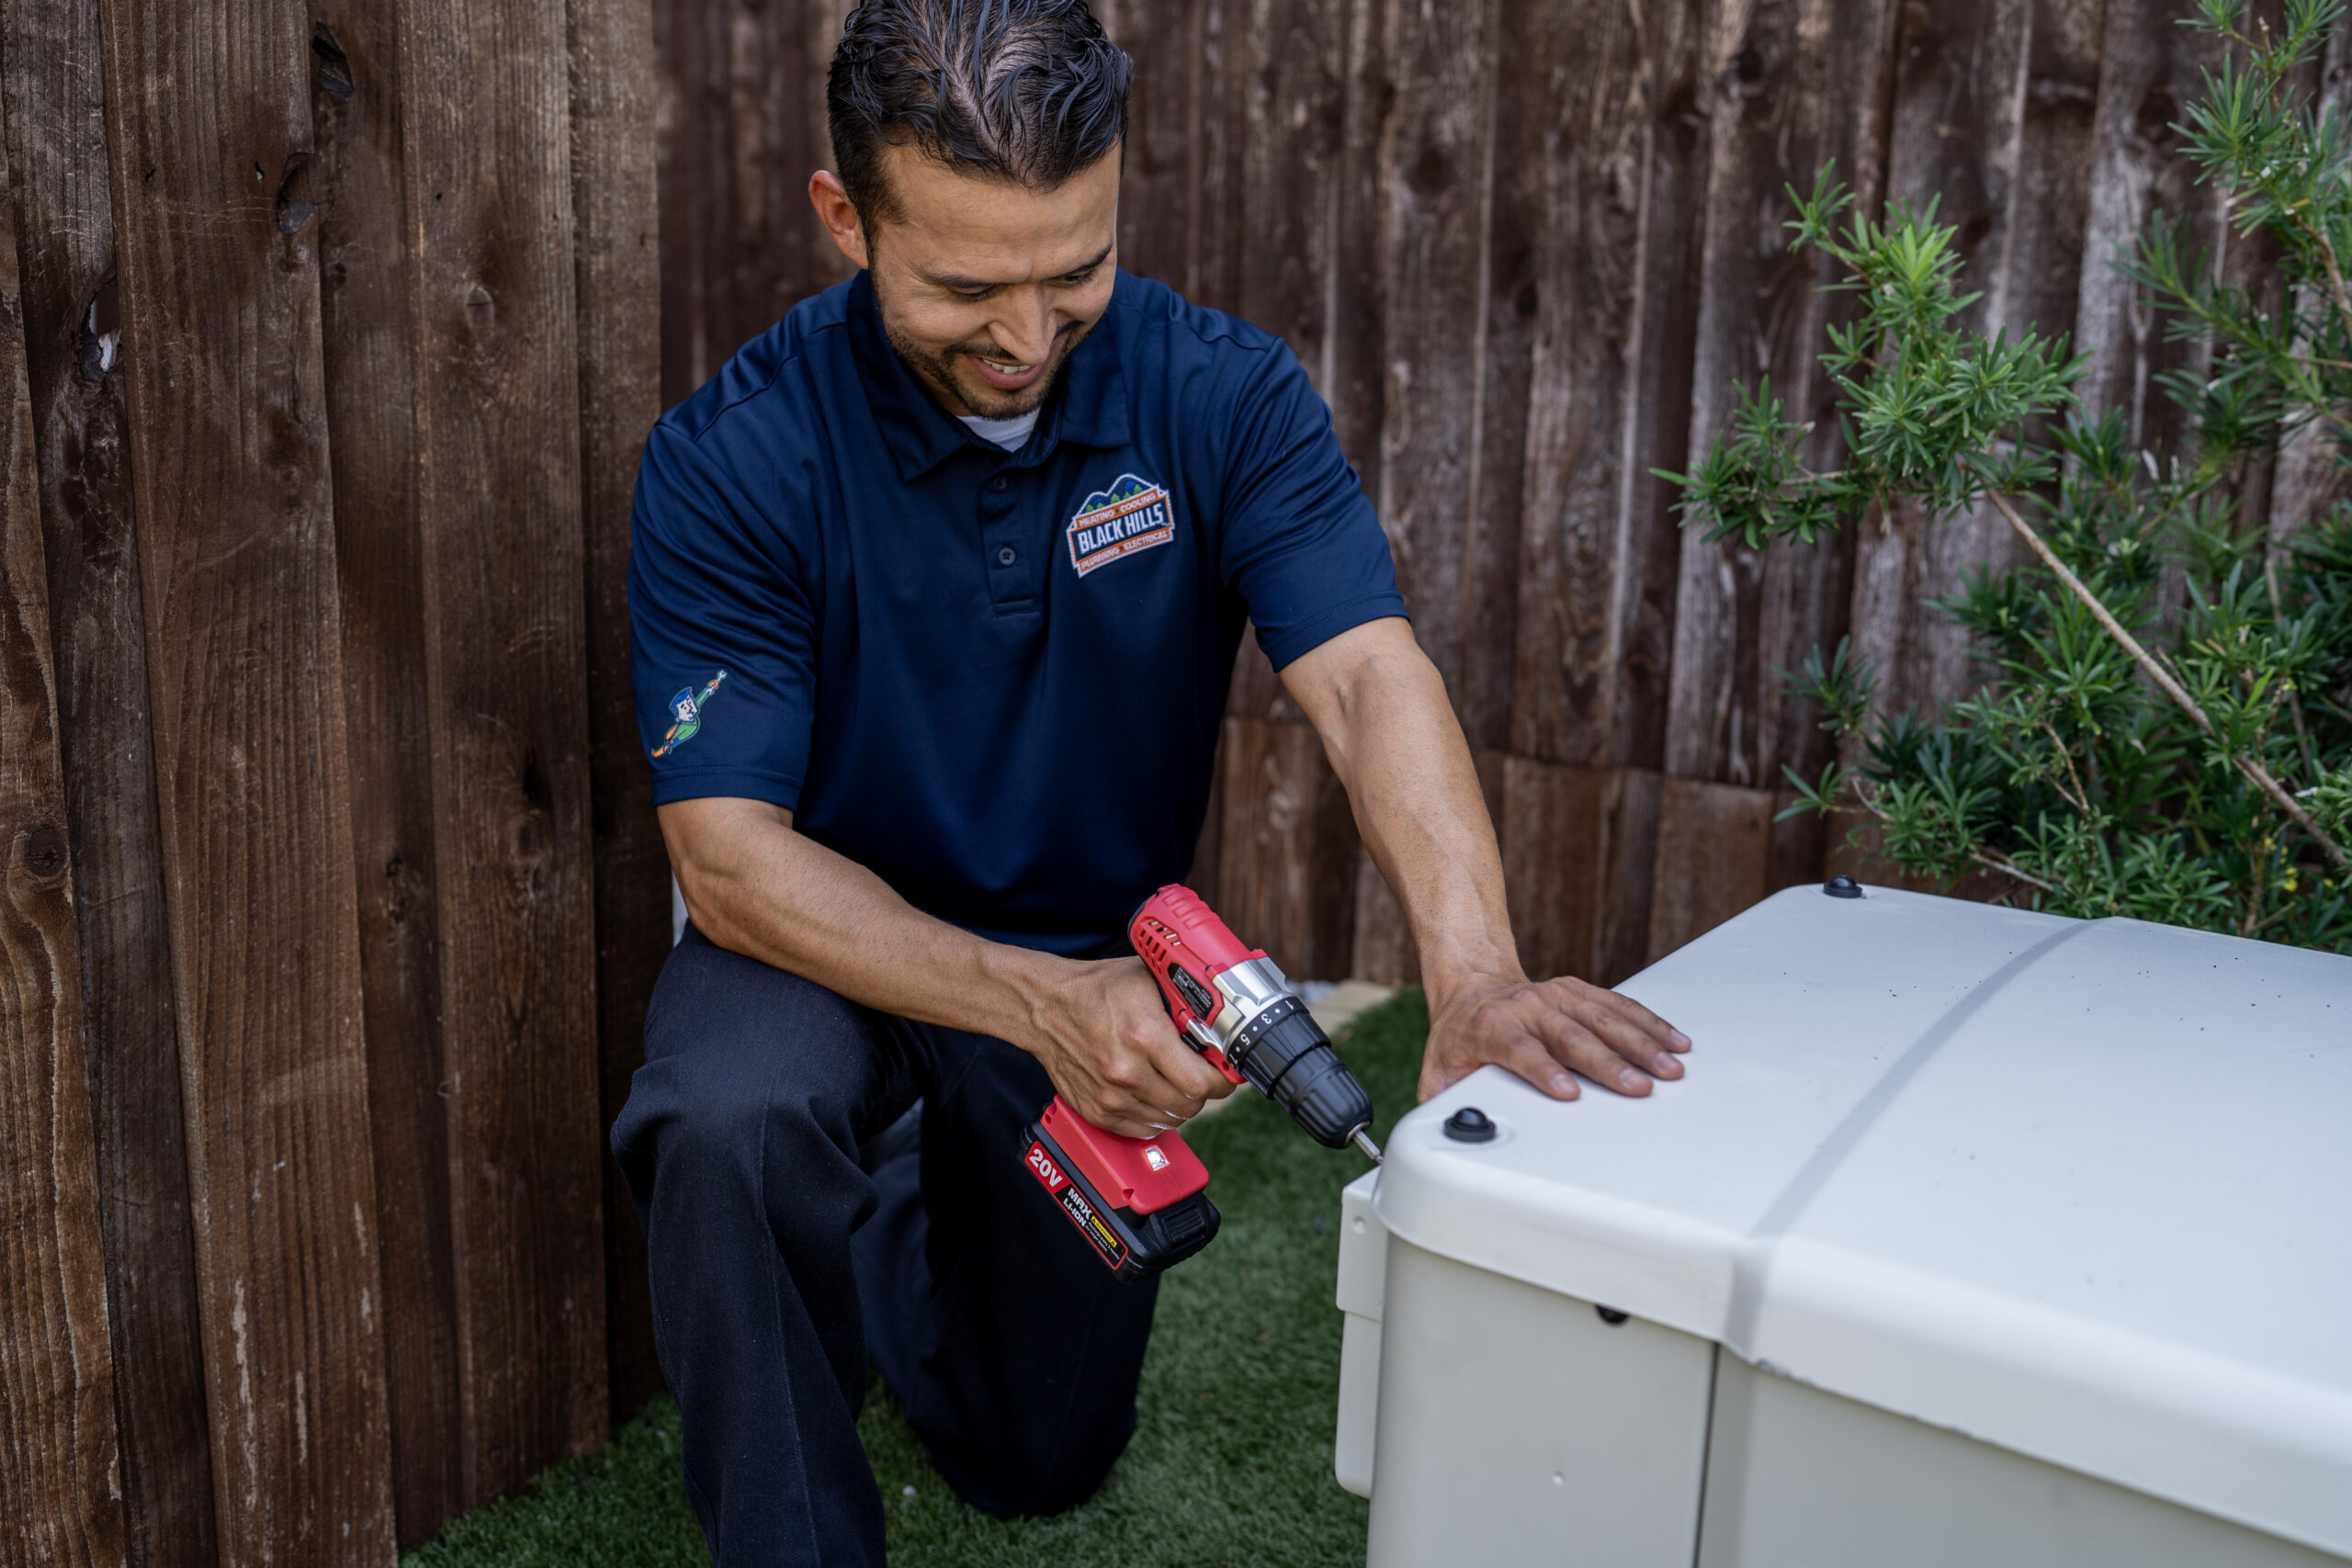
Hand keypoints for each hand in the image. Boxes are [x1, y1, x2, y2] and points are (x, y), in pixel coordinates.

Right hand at [1023, 956, 1237, 1138]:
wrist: (1045, 1006)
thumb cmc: (1096, 990)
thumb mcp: (1148, 979)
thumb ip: (1185, 998)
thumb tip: (1220, 1016)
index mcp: (1145, 1036)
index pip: (1201, 1082)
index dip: (1221, 1081)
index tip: (1224, 1073)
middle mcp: (1127, 1071)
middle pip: (1188, 1105)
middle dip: (1202, 1092)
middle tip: (1201, 1075)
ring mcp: (1110, 1096)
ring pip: (1168, 1120)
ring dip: (1178, 1104)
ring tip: (1174, 1082)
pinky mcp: (1096, 1111)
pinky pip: (1141, 1130)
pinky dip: (1154, 1117)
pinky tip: (1153, 1095)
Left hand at [1421, 972, 1690, 1102]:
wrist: (1471, 987)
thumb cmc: (1459, 1036)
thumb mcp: (1438, 1070)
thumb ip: (1443, 1104)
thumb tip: (1450, 1138)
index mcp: (1491, 1027)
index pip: (1520, 1050)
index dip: (1544, 1071)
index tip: (1568, 1093)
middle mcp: (1526, 1006)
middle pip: (1571, 1036)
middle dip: (1608, 1064)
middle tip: (1639, 1088)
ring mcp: (1555, 995)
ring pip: (1603, 1018)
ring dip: (1640, 1043)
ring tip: (1669, 1066)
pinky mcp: (1577, 990)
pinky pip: (1618, 1004)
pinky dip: (1648, 1022)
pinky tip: (1672, 1040)